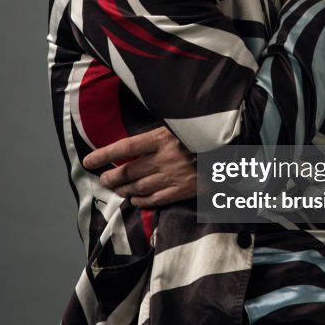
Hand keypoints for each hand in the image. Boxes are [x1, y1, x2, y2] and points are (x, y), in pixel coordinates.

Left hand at [82, 126, 196, 207]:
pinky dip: (142, 200)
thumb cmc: (206, 132)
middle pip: (130, 171)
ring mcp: (174, 176)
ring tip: (115, 189)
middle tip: (103, 178)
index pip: (126, 147)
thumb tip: (142, 137)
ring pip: (140, 187)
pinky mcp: (184, 190)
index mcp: (164, 138)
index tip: (88, 160)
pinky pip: (157, 199)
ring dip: (124, 189)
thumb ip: (163, 130)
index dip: (104, 154)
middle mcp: (165, 158)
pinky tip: (135, 200)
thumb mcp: (183, 123)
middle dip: (112, 176)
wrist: (235, 150)